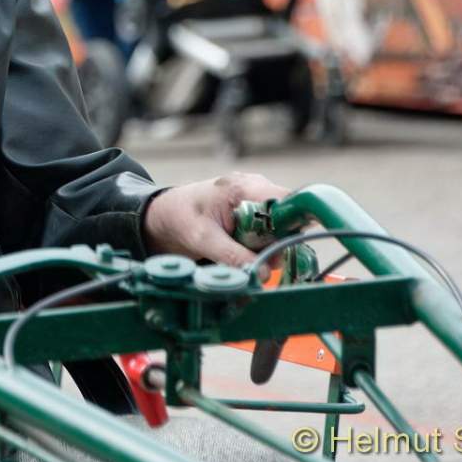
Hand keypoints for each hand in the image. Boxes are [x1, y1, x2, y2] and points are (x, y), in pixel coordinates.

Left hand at [142, 172, 290, 271]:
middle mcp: (254, 187)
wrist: (166, 214)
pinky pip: (269, 229)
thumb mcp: (203, 240)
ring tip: (242, 253)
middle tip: (258, 259)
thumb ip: (234, 256)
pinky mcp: (253, 210)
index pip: (286, 200)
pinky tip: (242, 249)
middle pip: (286, 217)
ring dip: (267, 246)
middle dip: (276, 242)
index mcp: (242, 187)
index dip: (295, 223)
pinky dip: (259, 243)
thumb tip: (264, 274)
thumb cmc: (181, 218)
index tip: (289, 248)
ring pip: (279, 226)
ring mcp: (255, 197)